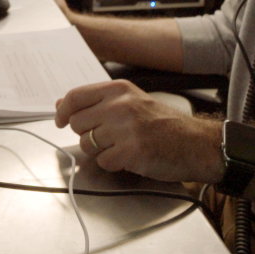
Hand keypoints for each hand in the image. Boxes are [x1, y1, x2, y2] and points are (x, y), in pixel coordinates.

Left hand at [54, 79, 219, 182]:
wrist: (195, 143)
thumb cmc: (163, 124)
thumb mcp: (131, 101)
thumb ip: (96, 101)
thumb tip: (62, 104)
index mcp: (118, 89)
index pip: (75, 97)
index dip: (62, 111)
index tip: (59, 121)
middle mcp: (120, 105)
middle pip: (77, 123)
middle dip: (87, 134)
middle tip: (108, 137)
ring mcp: (125, 129)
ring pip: (87, 144)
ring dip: (100, 150)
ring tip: (122, 146)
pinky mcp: (130, 152)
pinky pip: (103, 162)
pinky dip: (113, 164)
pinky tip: (130, 157)